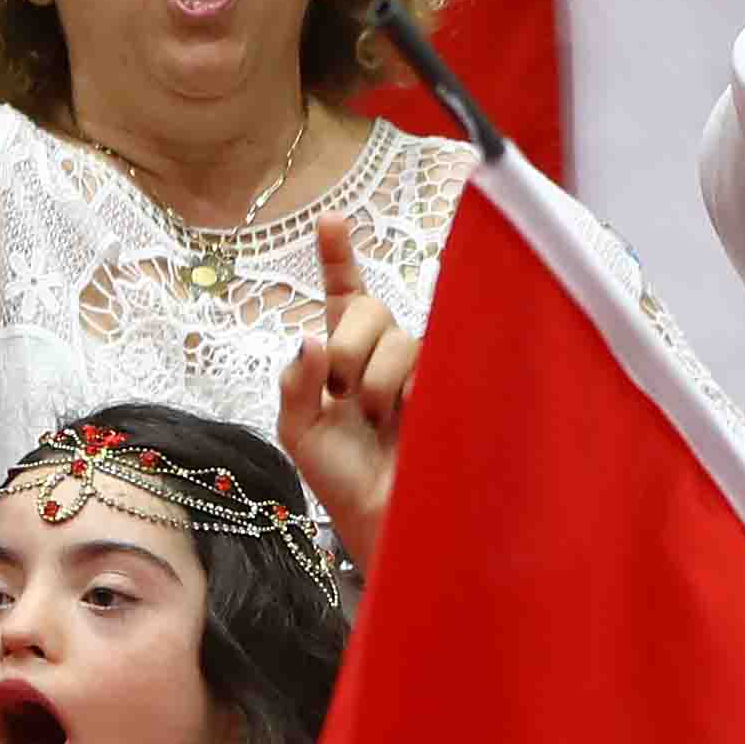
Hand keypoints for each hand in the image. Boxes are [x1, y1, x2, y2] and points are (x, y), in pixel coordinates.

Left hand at [274, 204, 418, 567]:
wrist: (384, 522)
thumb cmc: (341, 481)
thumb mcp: (299, 431)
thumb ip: (295, 382)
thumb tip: (310, 338)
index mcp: (343, 358)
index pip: (343, 296)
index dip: (339, 256)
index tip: (332, 221)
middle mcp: (383, 356)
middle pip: (370, 308)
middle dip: (348, 344)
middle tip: (342, 392)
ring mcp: (419, 371)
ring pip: (401, 337)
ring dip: (377, 378)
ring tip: (375, 420)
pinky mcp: (448, 389)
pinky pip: (432, 364)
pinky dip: (409, 390)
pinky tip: (408, 418)